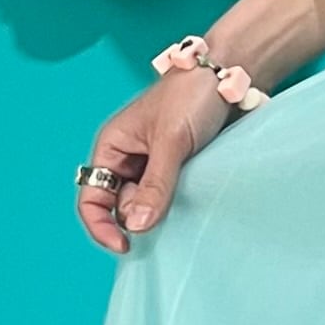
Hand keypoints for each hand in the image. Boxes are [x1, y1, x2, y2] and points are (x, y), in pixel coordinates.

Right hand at [77, 68, 237, 252]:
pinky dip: (179, 206)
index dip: (102, 225)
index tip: (125, 246)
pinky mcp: (180, 169)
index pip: (92, 197)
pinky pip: (172, 198)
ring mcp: (155, 165)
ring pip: (148, 205)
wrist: (231, 78)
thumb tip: (137, 225)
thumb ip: (155, 185)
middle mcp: (129, 159)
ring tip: (185, 201)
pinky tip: (194, 202)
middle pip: (122, 207)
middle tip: (168, 211)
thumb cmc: (192, 96)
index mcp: (112, 147)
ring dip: (161, 212)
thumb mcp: (170, 142)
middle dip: (139, 217)